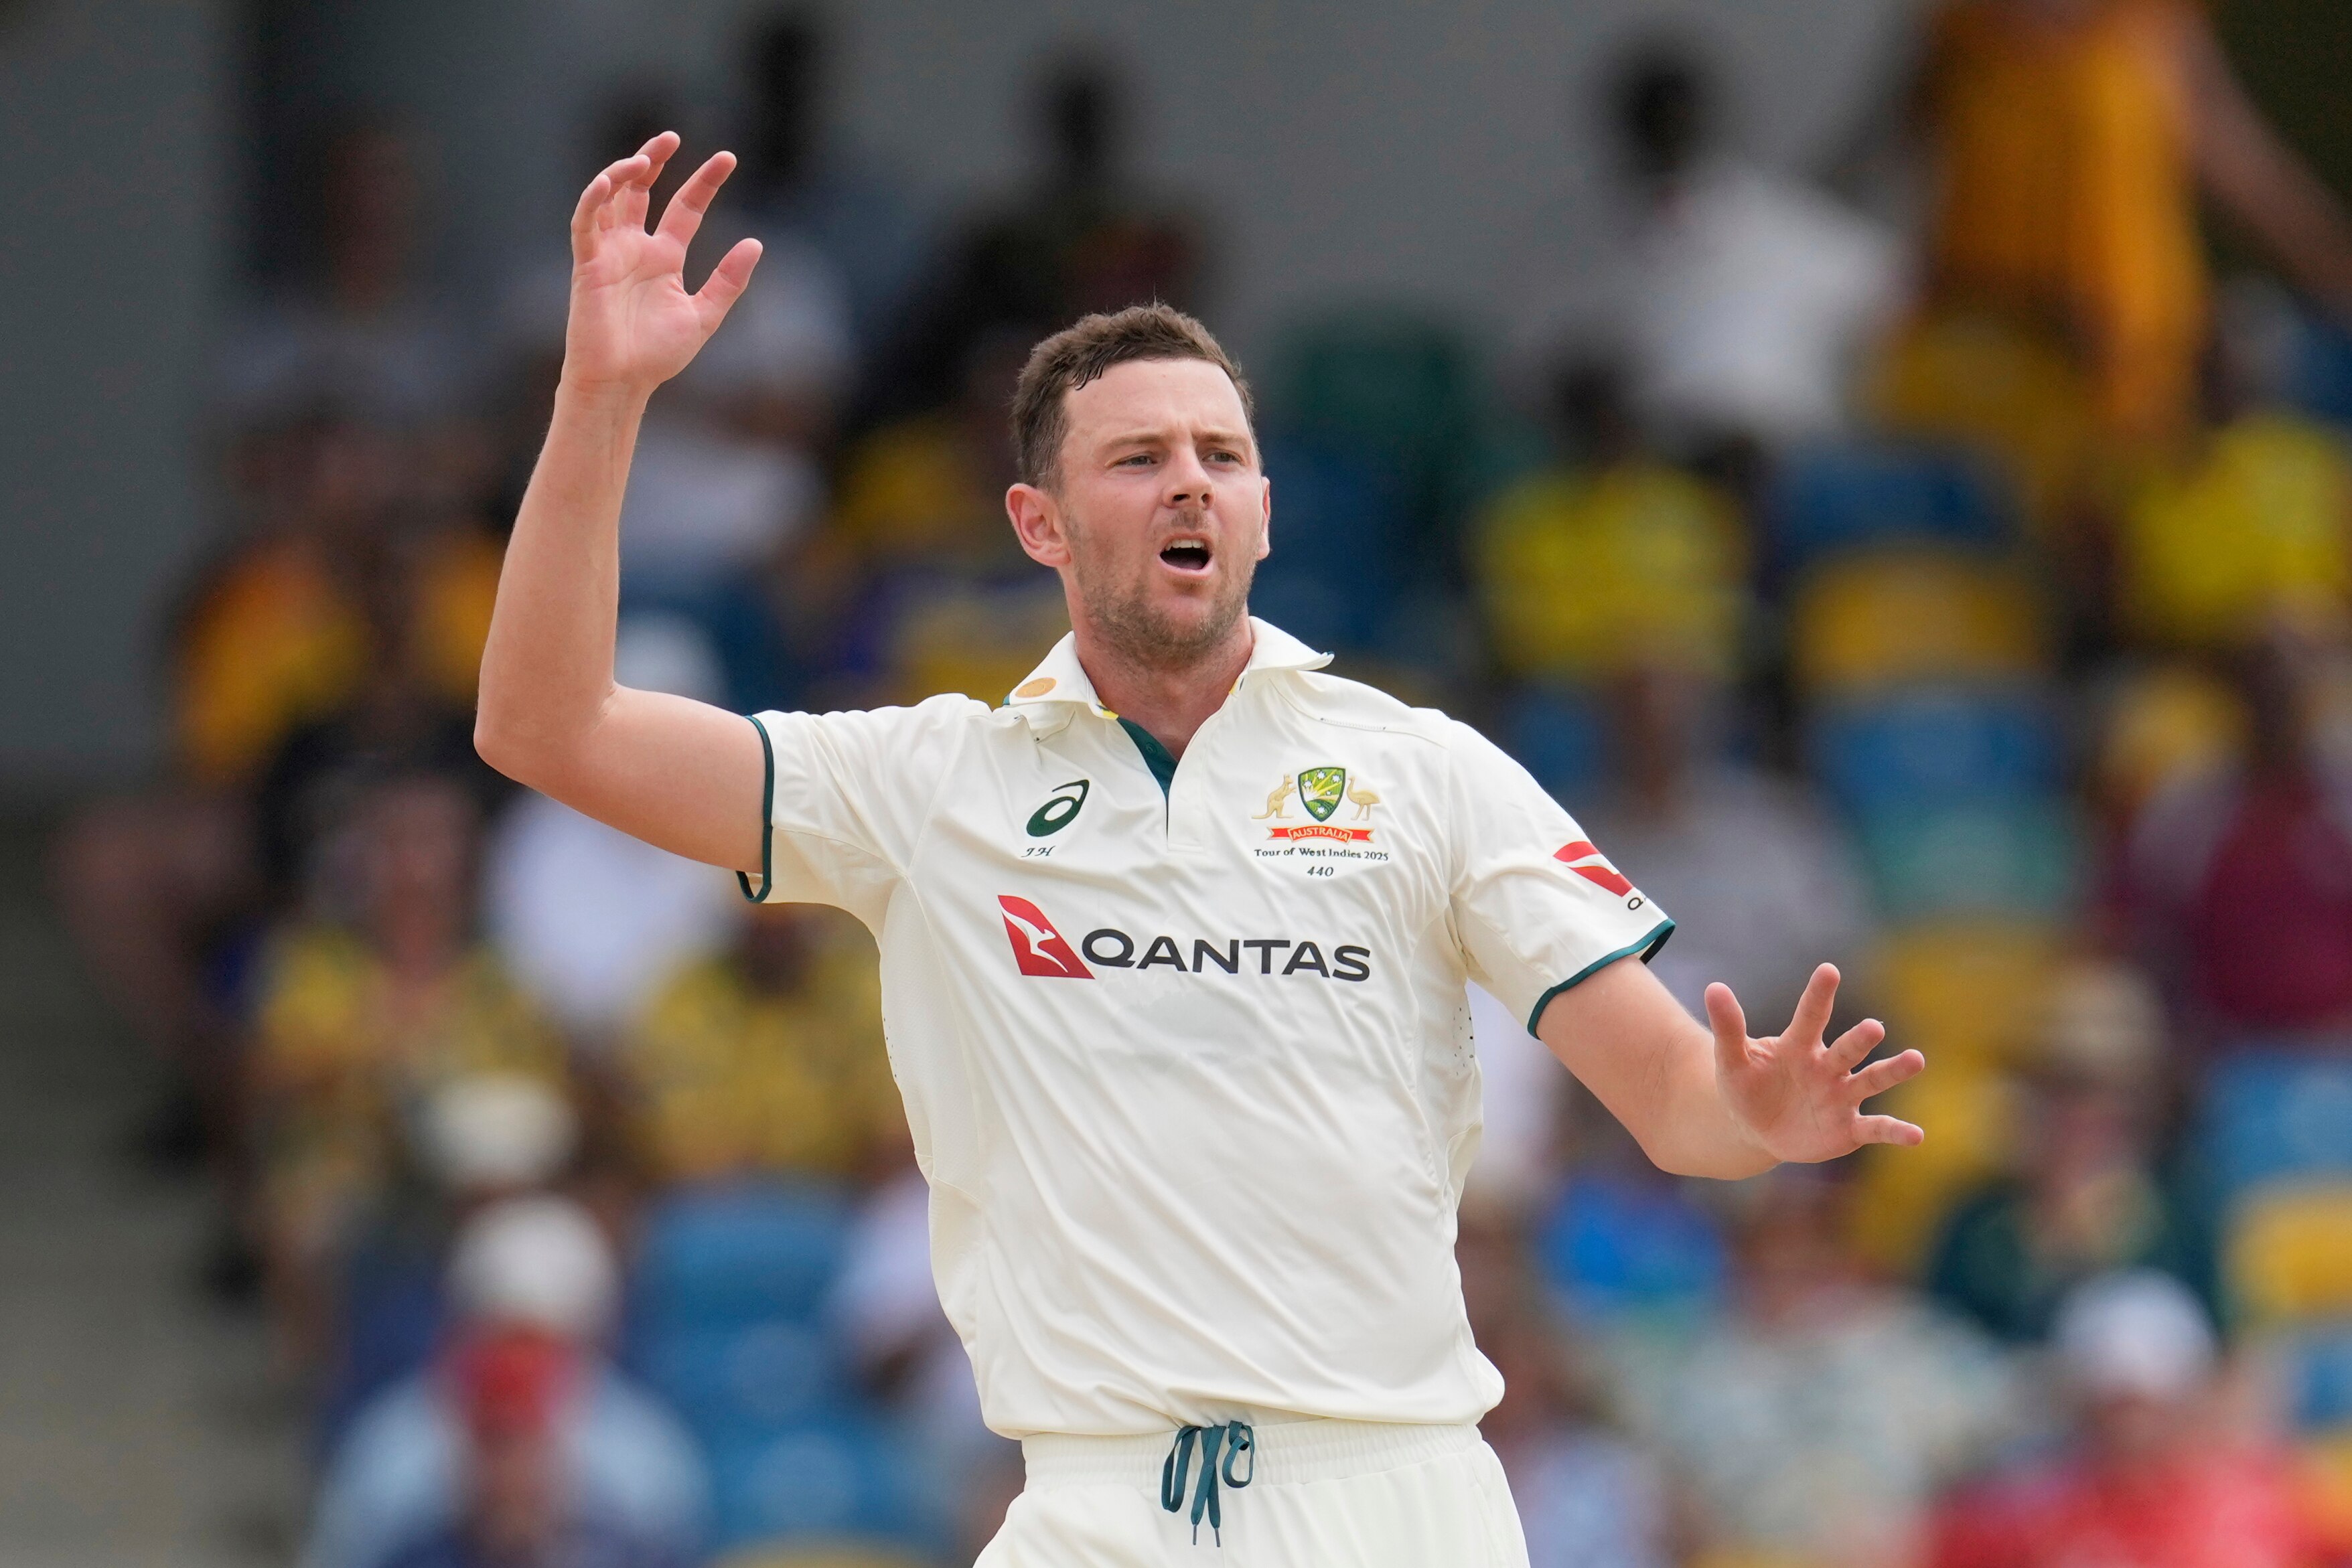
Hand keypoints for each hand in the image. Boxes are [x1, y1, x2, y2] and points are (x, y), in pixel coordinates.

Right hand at [563, 132, 761, 395]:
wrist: (622, 382)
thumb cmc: (657, 355)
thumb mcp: (704, 314)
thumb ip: (728, 281)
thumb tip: (755, 243)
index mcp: (664, 258)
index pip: (685, 207)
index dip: (704, 182)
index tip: (728, 158)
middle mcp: (635, 248)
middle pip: (642, 190)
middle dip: (655, 160)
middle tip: (673, 136)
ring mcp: (610, 253)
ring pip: (611, 197)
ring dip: (623, 173)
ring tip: (646, 158)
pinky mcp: (587, 263)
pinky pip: (585, 222)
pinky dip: (593, 199)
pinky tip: (609, 181)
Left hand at [1706, 963, 1923, 1164]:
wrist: (1755, 1128)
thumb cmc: (1746, 1086)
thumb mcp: (1732, 1060)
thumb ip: (1728, 1027)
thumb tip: (1713, 987)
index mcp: (1799, 1045)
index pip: (1811, 1016)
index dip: (1818, 994)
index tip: (1828, 970)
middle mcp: (1828, 1066)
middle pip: (1847, 1048)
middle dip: (1860, 1039)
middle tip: (1873, 1027)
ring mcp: (1842, 1096)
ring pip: (1872, 1080)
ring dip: (1893, 1070)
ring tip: (1915, 1059)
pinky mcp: (1850, 1128)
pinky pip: (1876, 1128)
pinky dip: (1896, 1131)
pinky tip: (1917, 1136)